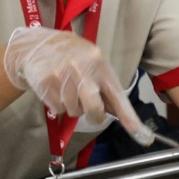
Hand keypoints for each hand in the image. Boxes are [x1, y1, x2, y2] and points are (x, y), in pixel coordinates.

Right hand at [2, 26, 151, 145]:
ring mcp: (63, 78)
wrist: (37, 44)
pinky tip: (56, 89)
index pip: (117, 95)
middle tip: (91, 110)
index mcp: (99, 64)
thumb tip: (117, 111)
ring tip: (67, 87)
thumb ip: (105, 84)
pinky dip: (58, 105)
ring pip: (75, 111)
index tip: (140, 134)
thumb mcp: (93, 61)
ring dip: (73, 106)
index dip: (129, 117)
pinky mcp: (47, 85)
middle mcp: (82, 70)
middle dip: (94, 115)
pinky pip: (58, 110)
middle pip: (94, 109)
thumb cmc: (72, 55)